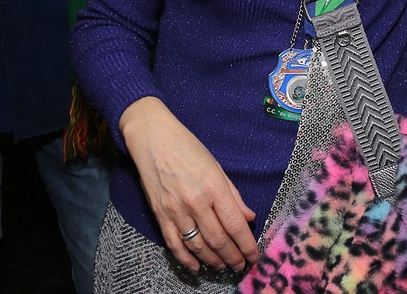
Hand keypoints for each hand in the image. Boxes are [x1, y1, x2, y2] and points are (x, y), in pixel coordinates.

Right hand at [120, 97, 257, 272]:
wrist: (152, 138)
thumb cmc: (187, 147)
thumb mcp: (216, 166)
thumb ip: (233, 195)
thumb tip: (249, 217)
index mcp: (214, 187)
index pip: (235, 225)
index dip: (247, 245)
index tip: (254, 256)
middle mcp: (196, 202)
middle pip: (218, 240)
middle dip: (233, 257)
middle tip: (241, 266)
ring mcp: (176, 210)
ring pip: (198, 246)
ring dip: (213, 261)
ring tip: (224, 266)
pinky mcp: (160, 215)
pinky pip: (174, 244)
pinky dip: (186, 259)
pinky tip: (196, 267)